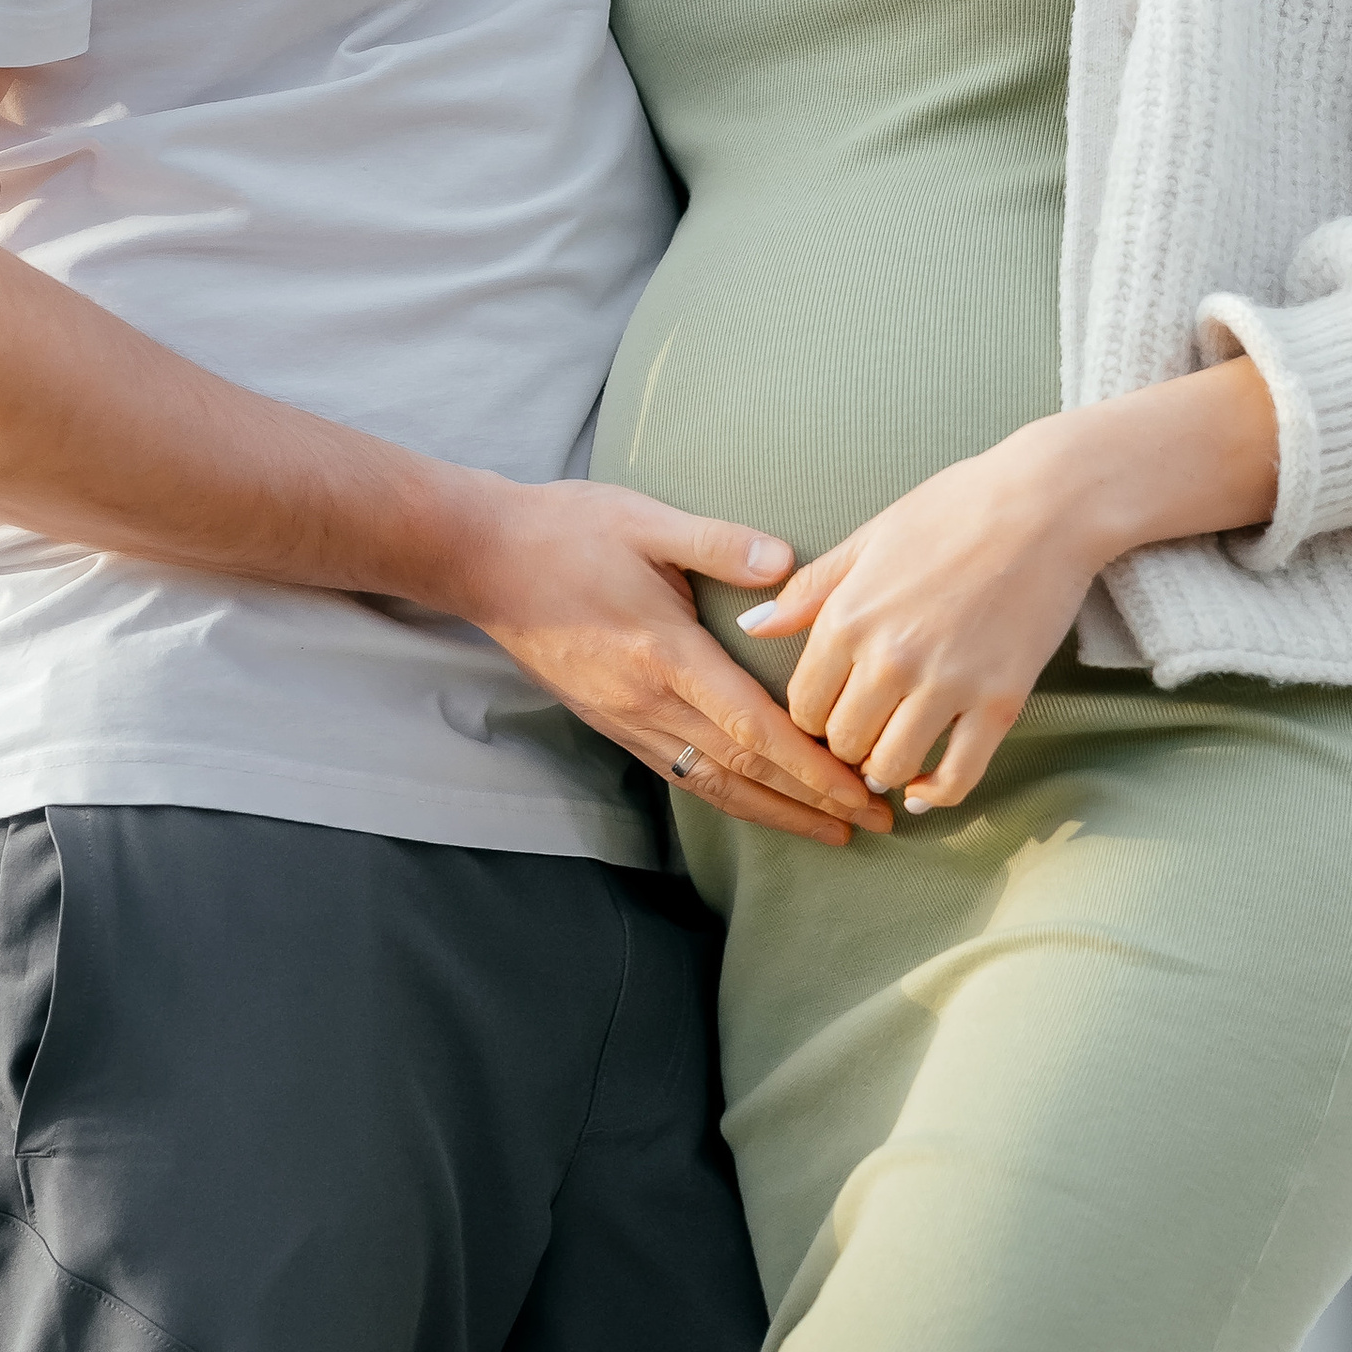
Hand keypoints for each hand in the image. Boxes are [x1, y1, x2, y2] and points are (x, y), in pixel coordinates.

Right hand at [448, 478, 892, 846]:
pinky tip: (754, 801)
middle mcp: (648, 701)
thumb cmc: (565, 531)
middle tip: (870, 822)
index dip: (810, 768)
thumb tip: (786, 564)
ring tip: (827, 830)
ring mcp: (625, 718)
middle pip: (743, 772)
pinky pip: (678, 771)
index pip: (752, 728)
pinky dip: (725, 794)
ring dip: (773, 812)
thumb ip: (720, 542)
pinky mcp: (608, 720)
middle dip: (811, 804)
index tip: (857, 791)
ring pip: (710, 783)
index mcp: (666, 654)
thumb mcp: (646, 521)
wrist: (481, 559)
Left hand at [738, 360, 1279, 815]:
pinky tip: (926, 786)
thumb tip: (752, 626)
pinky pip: (957, 776)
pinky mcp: (1000, 703)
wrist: (1047, 504)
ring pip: (891, 767)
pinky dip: (936, 793)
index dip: (813, 716)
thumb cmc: (954, 509)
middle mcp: (890, 659)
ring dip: (886, 769)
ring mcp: (947, 685)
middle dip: (847, 744)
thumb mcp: (869, 539)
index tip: (833, 710)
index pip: (803, 705)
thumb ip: (808, 590)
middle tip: (866, 731)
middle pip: (843, 743)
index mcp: (848, 617)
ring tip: (893, 753)